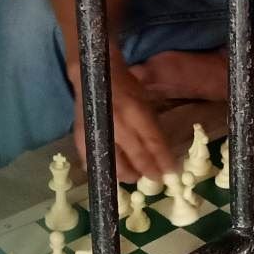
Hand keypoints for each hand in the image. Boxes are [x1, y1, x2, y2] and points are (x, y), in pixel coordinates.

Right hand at [70, 55, 174, 182]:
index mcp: (135, 112)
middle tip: (155, 178)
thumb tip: (161, 152)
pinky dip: (105, 169)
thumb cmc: (125, 85)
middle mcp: (117, 125)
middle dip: (148, 171)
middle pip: (137, 157)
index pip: (153, 143)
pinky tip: (112, 172)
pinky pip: (94, 162)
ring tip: (135, 176)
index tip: (171, 173)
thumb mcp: (145, 102)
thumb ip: (151, 127)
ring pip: (115, 164)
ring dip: (128, 174)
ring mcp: (98, 133)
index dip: (163, 161)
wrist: (95, 74)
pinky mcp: (82, 137)